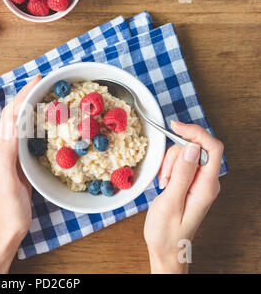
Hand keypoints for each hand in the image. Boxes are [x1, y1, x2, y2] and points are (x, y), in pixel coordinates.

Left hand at [0, 75, 41, 273]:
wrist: (8, 229)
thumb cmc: (9, 209)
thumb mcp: (7, 182)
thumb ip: (7, 155)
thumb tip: (14, 126)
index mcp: (2, 149)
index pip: (12, 114)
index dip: (24, 95)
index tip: (38, 79)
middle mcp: (5, 148)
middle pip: (14, 114)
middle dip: (27, 94)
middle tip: (44, 82)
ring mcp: (13, 155)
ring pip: (21, 123)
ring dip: (31, 105)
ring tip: (46, 95)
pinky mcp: (21, 163)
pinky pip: (28, 136)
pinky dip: (36, 123)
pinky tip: (46, 123)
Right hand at [144, 121, 223, 273]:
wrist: (166, 248)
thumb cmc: (167, 232)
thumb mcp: (170, 202)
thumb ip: (181, 174)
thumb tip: (191, 147)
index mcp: (207, 186)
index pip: (212, 147)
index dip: (195, 133)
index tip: (175, 126)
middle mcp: (207, 181)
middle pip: (195, 149)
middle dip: (174, 156)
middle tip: (164, 178)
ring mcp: (198, 182)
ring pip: (184, 155)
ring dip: (169, 165)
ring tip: (163, 186)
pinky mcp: (189, 182)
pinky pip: (179, 164)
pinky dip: (168, 169)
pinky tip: (164, 185)